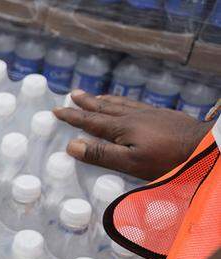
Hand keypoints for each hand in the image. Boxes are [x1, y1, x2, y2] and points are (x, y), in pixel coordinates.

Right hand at [53, 90, 211, 181]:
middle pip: (104, 107)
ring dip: (104, 100)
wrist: (204, 145)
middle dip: (86, 102)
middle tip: (72, 94)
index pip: (91, 121)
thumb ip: (101, 154)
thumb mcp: (130, 162)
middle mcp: (132, 117)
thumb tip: (71, 145)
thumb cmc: (167, 159)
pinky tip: (125, 104)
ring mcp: (149, 114)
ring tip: (94, 96)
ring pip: (120, 104)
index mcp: (121, 128)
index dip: (72, 116)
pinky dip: (123, 102)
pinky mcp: (162, 115)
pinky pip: (136, 104)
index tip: (56, 110)